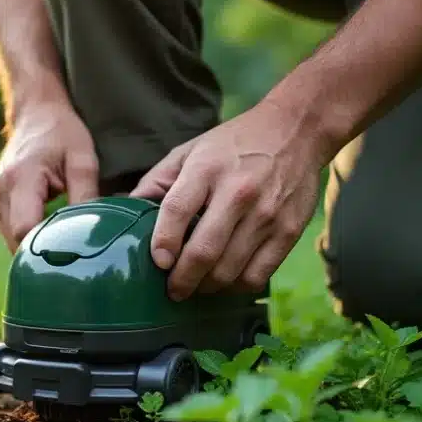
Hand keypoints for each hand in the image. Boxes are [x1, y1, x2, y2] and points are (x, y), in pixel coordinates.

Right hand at [0, 103, 98, 251]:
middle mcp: (0, 191)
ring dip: (35, 243)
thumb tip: (91, 234)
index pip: (25, 230)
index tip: (71, 252)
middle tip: (72, 250)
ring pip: (12, 240)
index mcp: (21, 178)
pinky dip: (28, 235)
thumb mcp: (83, 159)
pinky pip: (9, 231)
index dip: (47, 248)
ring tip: (60, 234)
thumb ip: (86, 195)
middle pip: (18, 240)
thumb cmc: (62, 134)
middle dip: (44, 250)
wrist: (35, 114)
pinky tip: (47, 225)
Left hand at [130, 99, 331, 300]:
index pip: (177, 211)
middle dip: (182, 280)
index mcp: (206, 169)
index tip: (157, 263)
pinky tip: (226, 281)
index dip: (163, 243)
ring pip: (229, 270)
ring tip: (197, 286)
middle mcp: (238, 193)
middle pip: (204, 251)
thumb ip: (157, 182)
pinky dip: (236, 287)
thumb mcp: (190, 151)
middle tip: (172, 290)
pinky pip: (257, 275)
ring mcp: (266, 214)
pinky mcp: (289, 231)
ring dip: (207, 287)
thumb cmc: (234, 144)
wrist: (297, 131)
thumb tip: (125, 211)